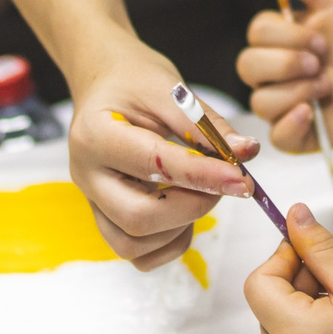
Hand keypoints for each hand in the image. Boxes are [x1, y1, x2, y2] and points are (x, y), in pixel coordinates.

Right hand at [67, 42, 261, 270]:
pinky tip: (183, 214)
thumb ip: (208, 127)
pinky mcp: (104, 216)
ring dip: (178, 229)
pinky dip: (166, 244)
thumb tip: (246, 153)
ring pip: (132, 244)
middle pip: (136, 218)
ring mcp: (92, 200)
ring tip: (199, 194)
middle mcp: (86, 174)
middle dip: (191, 208)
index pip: (153, 165)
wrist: (105, 80)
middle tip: (221, 184)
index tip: (241, 177)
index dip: (202, 176)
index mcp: (95, 134)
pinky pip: (134, 253)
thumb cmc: (136, 81)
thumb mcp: (173, 91)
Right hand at [239, 0, 332, 153]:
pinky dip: (293, 122)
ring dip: (299, 89)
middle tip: (322, 61)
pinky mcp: (293, 135)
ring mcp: (280, 104)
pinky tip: (315, 111)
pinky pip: (275, 135)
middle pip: (248, 66)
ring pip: (260, 100)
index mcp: (276, 39)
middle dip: (289, 62)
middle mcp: (271, 72)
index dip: (287, 36)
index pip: (256, 33)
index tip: (322, 38)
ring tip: (329, 84)